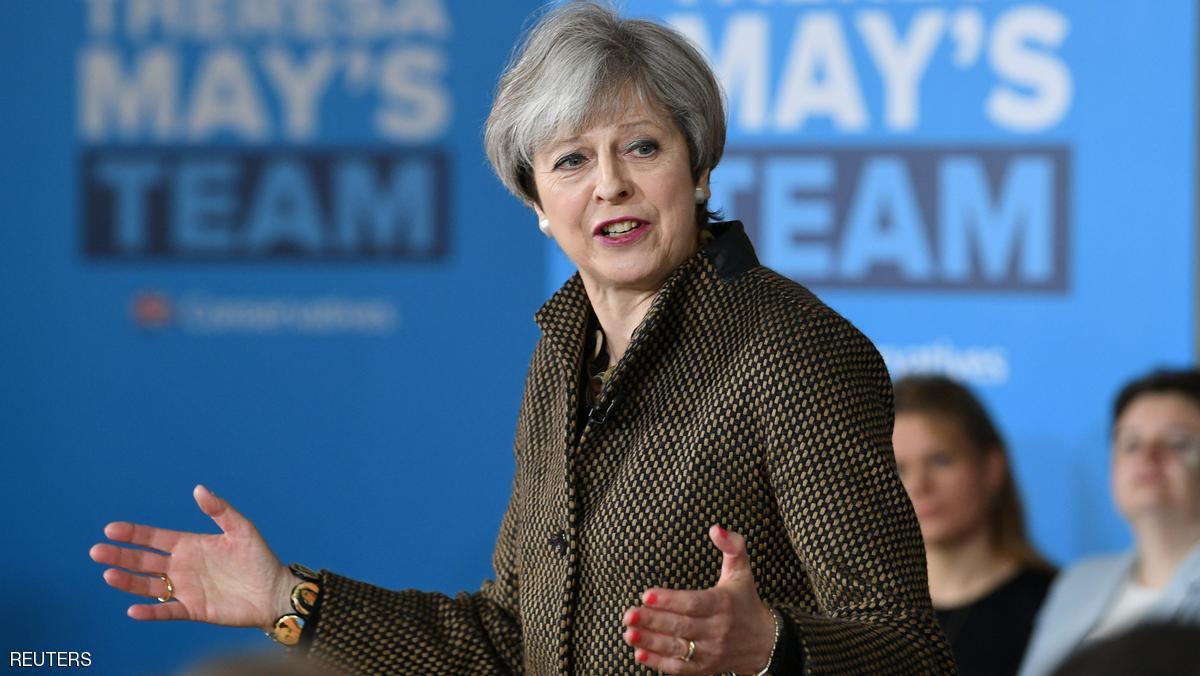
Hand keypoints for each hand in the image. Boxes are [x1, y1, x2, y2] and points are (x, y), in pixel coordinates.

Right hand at [90, 485, 294, 630]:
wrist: (274, 592)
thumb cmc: (260, 559)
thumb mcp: (241, 529)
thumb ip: (220, 510)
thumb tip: (198, 488)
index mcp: (190, 545)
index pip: (154, 538)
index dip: (133, 533)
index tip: (111, 529)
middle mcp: (182, 566)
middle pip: (144, 561)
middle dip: (120, 556)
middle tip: (96, 551)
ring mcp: (185, 589)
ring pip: (148, 586)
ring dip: (128, 582)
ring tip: (108, 575)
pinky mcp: (192, 609)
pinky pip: (166, 611)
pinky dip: (150, 612)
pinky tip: (133, 610)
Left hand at [621, 525, 776, 673]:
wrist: (764, 644)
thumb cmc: (745, 601)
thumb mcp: (742, 571)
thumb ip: (732, 546)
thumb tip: (715, 527)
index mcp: (723, 604)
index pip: (694, 603)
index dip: (670, 600)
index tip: (646, 594)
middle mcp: (717, 630)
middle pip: (681, 627)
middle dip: (653, 621)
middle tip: (628, 614)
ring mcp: (710, 652)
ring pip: (677, 649)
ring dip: (651, 643)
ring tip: (628, 633)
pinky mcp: (704, 668)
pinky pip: (680, 669)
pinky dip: (659, 664)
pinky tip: (639, 654)